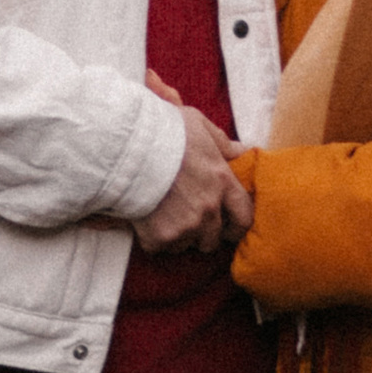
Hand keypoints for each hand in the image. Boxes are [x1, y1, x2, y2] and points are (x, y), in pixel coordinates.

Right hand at [135, 99, 252, 253]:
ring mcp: (185, 226)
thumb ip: (222, 142)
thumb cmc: (164, 131)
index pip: (244, 218)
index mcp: (223, 183)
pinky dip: (153, 237)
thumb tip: (241, 150)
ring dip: (177, 235)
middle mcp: (209, 209)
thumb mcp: (199, 125)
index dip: (236, 226)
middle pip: (212, 239)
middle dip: (202, 233)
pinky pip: (160, 247)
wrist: (128, 148)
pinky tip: (145, 219)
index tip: (227, 226)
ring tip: (162, 215)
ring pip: (185, 245)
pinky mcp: (160, 237)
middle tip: (185, 219)